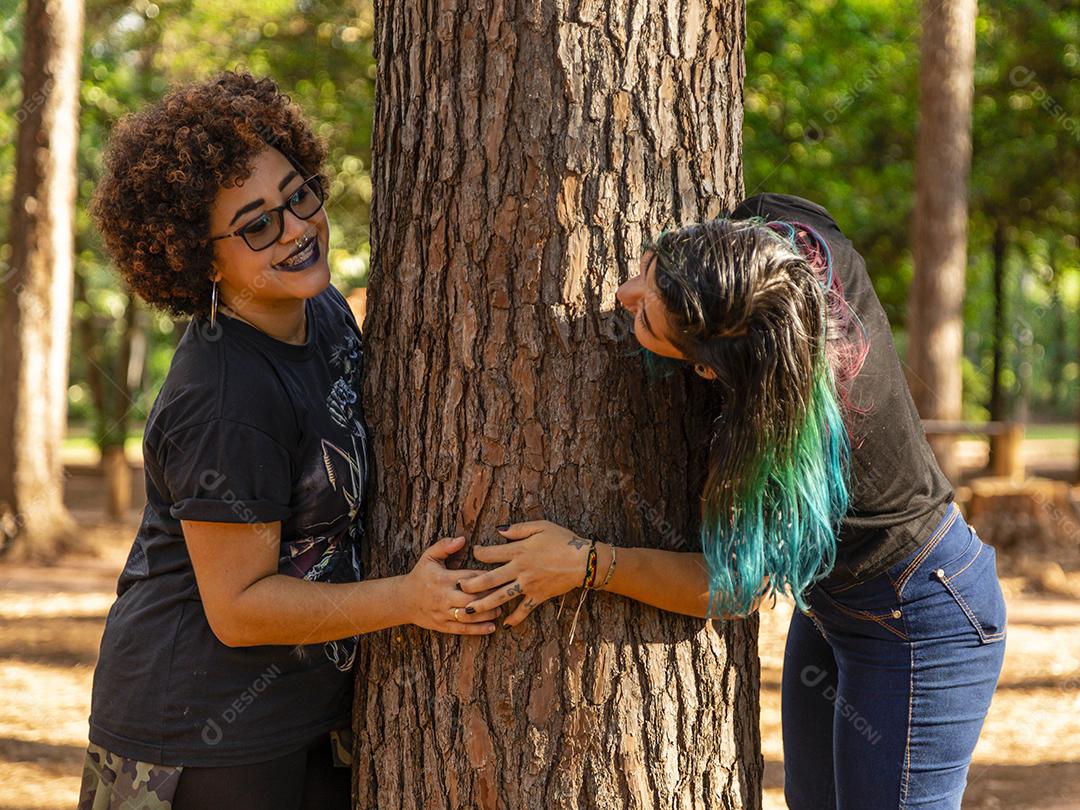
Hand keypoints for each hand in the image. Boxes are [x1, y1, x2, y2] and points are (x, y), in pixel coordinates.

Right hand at [401, 536, 500, 634]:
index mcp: (442, 579)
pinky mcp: (442, 626)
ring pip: (469, 615)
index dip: (486, 577)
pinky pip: (462, 629)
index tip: (500, 575)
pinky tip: (492, 627)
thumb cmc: (421, 576)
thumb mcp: (429, 557)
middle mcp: (443, 597)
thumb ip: (444, 546)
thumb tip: (462, 539)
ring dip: (486, 614)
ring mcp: (442, 613)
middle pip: (471, 598)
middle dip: (489, 597)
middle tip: (504, 594)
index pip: (469, 577)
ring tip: (500, 610)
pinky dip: (478, 630)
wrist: (403, 600)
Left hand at [459, 521, 596, 628]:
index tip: (473, 553)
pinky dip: (515, 618)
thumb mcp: (540, 526)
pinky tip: (505, 625)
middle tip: (458, 587)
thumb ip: (518, 529)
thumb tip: (499, 530)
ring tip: (468, 611)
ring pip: (501, 597)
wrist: (584, 561)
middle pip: (489, 579)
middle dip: (471, 584)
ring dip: (483, 604)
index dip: (478, 553)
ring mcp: (528, 585)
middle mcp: (520, 569)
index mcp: (519, 551)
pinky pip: (524, 610)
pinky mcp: (538, 596)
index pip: (490, 554)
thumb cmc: (563, 540)